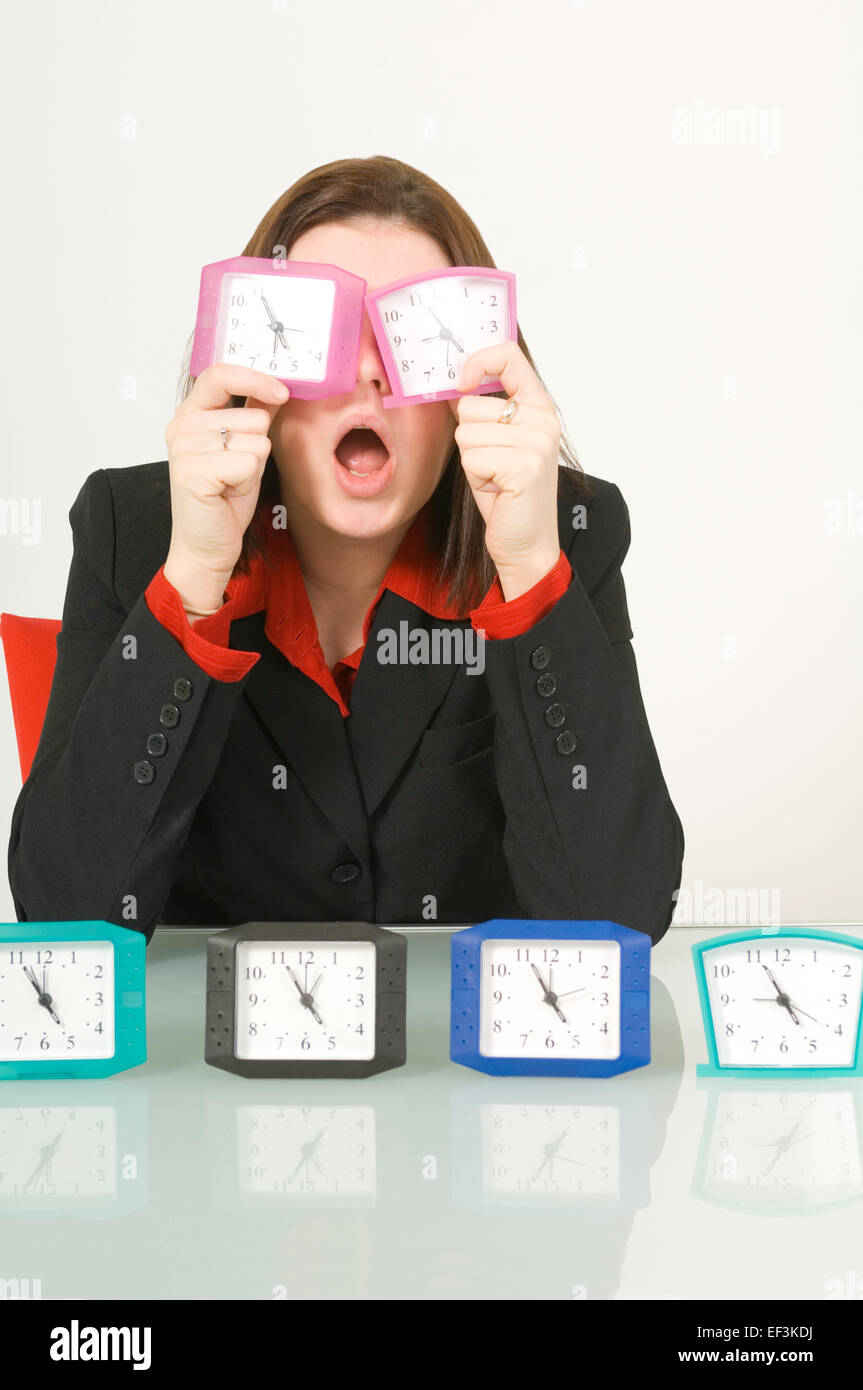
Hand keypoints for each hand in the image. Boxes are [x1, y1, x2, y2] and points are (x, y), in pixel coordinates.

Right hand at [163, 364, 288, 612]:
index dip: (254, 379)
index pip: (220, 374)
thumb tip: (277, 388)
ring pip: (256, 440)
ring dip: (253, 467)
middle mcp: (182, 425)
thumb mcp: (244, 449)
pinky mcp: (194, 471)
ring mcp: (184, 447)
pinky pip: (249, 462)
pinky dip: (247, 482)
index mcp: (190, 414)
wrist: (207, 545)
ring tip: (230, 483)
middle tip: (235, 473)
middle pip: (252, 417)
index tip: (281, 392)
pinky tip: (227, 493)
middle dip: (257, 448)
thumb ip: (254, 414)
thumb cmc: (224, 500)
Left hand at [449, 340, 561, 599]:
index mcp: (539, 406)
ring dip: (472, 460)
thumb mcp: (495, 443)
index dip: (478, 362)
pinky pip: (472, 458)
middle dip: (469, 438)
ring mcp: (537, 443)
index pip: (508, 356)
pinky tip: (496, 490)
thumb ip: (482, 411)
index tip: (462, 382)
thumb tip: (453, 386)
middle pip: (470, 406)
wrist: (527, 542)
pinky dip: (475, 477)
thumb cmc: (507, 494)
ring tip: (494, 478)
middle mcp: (543, 420)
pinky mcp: (524, 467)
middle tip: (491, 464)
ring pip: (467, 433)